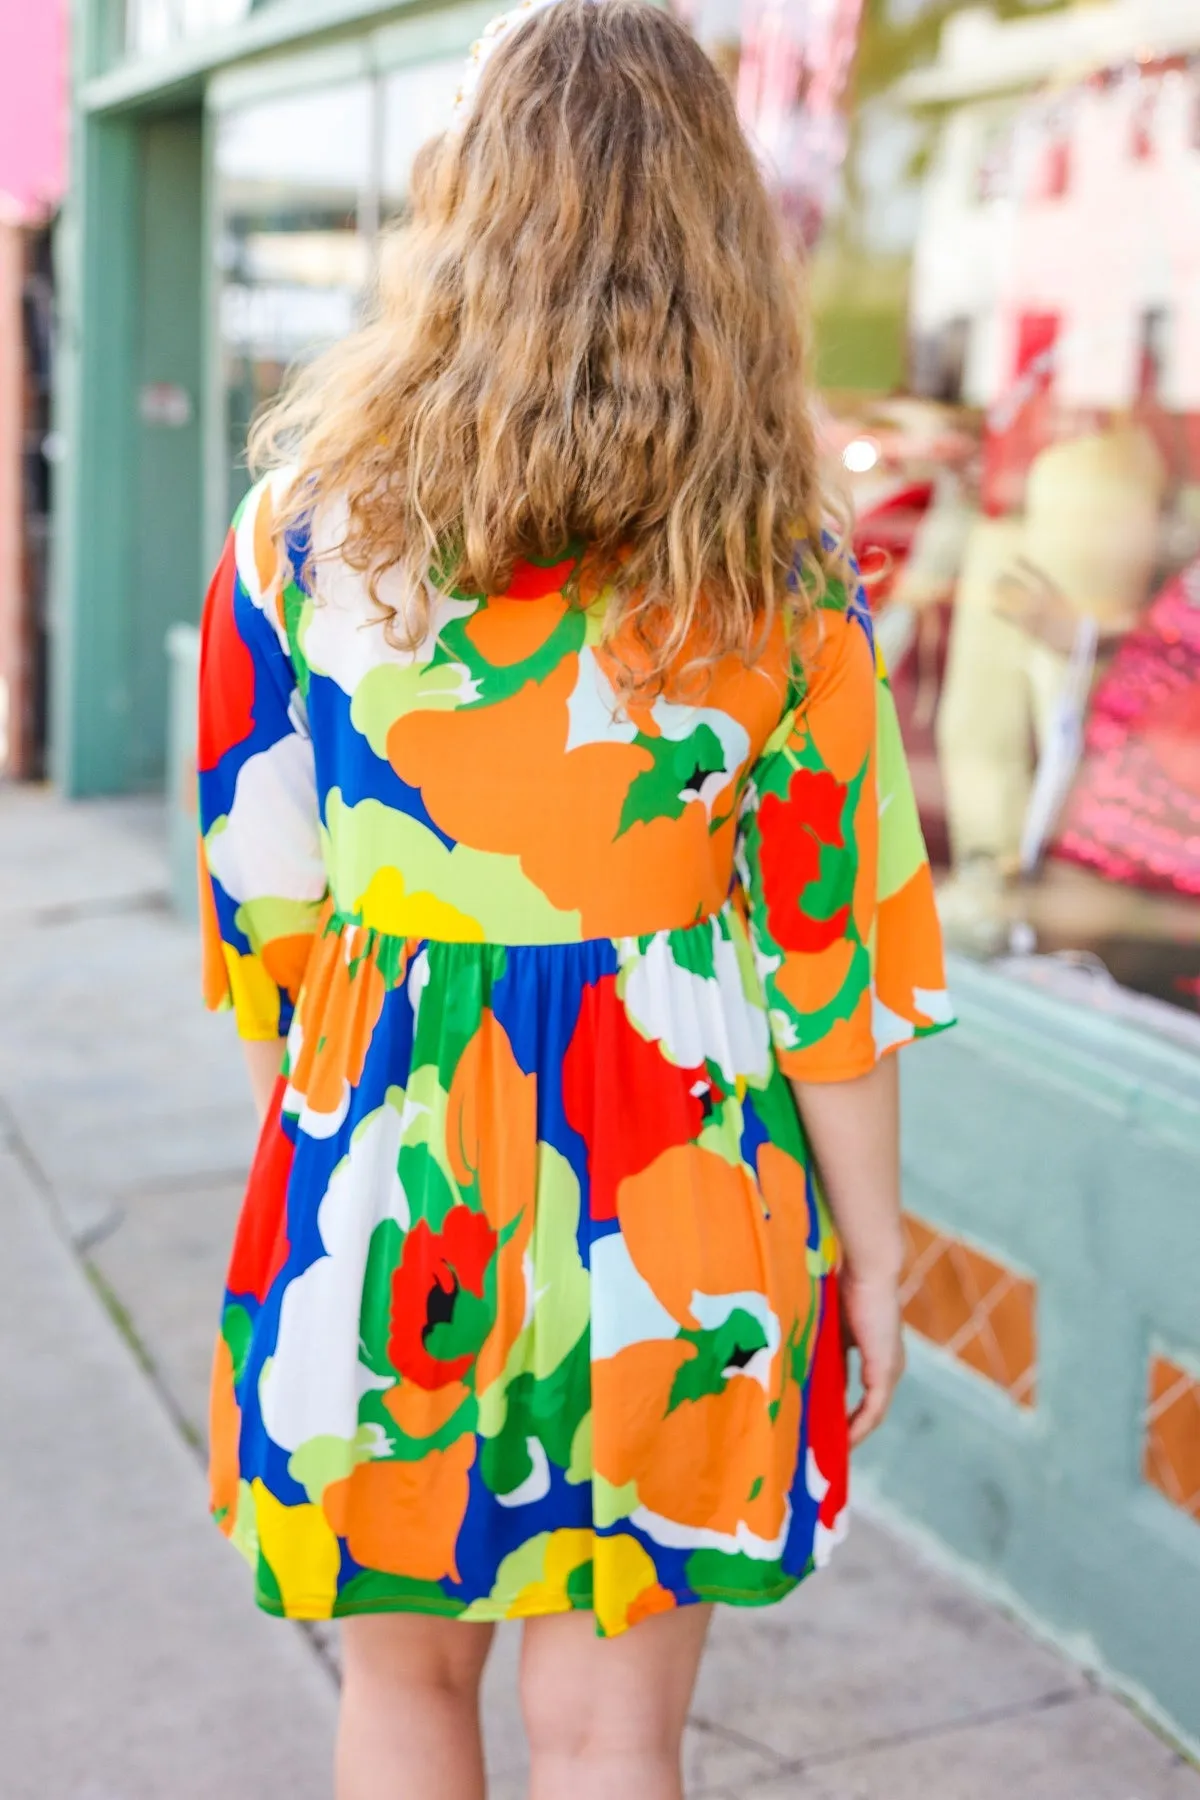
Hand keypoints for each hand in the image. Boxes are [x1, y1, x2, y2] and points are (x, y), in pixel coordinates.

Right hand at [840, 1269, 904, 1446]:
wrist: (869, 1270)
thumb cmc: (847, 1287)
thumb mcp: (833, 1327)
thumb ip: (827, 1350)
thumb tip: (807, 1373)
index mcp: (878, 1354)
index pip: (864, 1394)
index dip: (845, 1413)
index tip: (826, 1429)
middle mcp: (890, 1366)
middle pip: (869, 1410)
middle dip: (848, 1431)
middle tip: (825, 1450)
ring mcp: (890, 1371)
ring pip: (872, 1415)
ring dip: (853, 1434)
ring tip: (831, 1452)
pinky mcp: (885, 1372)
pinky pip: (872, 1410)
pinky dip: (857, 1427)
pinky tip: (842, 1440)